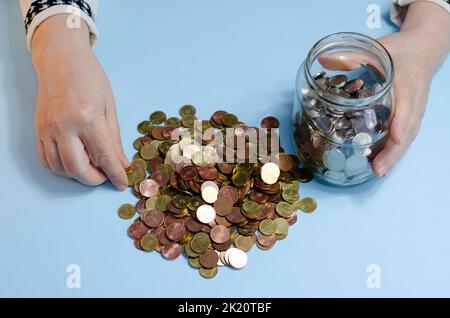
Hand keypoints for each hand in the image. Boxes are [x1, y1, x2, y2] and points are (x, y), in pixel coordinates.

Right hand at [32, 15, 127, 189]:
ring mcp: (48, 130)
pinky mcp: (38, 130)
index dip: (115, 174)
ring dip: (78, 174)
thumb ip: (114, 139)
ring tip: (92, 166)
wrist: (61, 60)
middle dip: (94, 179)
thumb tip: (122, 163)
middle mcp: (64, 127)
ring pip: (60, 168)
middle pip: (77, 169)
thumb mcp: (110, 107)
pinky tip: (75, 160)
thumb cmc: (90, 79)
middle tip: (106, 175)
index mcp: (87, 119)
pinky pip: (46, 160)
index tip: (122, 184)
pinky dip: (61, 167)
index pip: (103, 157)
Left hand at [318, 31, 434, 176]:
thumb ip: (351, 55)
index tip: (395, 137)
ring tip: (379, 171)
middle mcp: (414, 100)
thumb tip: (322, 59)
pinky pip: (407, 135)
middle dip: (395, 150)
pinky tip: (382, 163)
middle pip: (409, 128)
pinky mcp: (412, 117)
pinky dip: (396, 150)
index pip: (407, 104)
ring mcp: (415, 110)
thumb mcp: (377, 48)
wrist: (423, 50)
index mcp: (407, 82)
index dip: (401, 121)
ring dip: (395, 155)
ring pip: (409, 136)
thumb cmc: (399, 51)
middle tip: (379, 169)